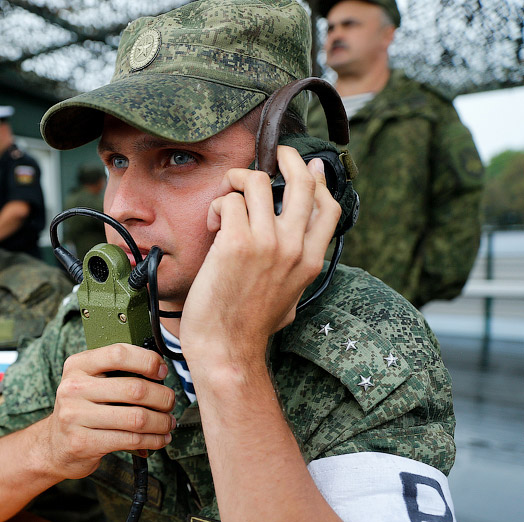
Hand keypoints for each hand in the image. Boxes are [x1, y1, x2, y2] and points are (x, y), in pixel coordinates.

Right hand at [40, 344, 175, 479]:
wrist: (55, 445)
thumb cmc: (82, 409)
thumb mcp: (90, 382)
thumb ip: (116, 372)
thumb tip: (159, 370)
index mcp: (78, 365)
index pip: (119, 353)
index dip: (147, 360)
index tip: (161, 371)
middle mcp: (73, 388)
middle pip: (134, 388)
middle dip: (162, 397)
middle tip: (169, 402)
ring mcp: (76, 416)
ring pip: (136, 418)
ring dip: (161, 422)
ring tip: (168, 422)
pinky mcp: (83, 442)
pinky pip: (130, 440)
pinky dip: (152, 440)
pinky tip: (159, 438)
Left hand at [180, 147, 340, 365]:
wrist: (226, 348)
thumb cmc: (249, 328)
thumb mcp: (289, 300)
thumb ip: (295, 272)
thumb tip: (297, 258)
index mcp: (310, 261)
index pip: (327, 206)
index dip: (318, 180)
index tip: (309, 166)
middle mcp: (294, 248)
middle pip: (302, 182)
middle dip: (287, 158)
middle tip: (274, 154)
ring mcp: (267, 243)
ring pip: (258, 181)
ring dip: (238, 182)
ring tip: (227, 202)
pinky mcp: (236, 242)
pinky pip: (230, 200)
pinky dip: (218, 205)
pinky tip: (212, 225)